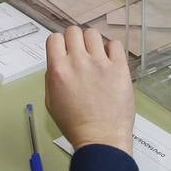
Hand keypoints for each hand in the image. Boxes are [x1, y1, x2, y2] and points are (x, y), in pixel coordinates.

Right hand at [45, 26, 133, 154]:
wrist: (101, 138)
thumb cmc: (74, 125)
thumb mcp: (51, 102)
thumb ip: (51, 78)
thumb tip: (58, 62)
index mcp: (58, 70)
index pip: (54, 38)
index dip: (59, 44)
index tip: (64, 52)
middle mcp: (78, 61)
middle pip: (74, 31)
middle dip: (75, 41)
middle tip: (80, 54)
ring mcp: (100, 63)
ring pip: (93, 33)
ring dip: (92, 43)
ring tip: (96, 57)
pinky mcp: (119, 67)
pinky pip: (115, 44)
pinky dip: (112, 50)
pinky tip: (110, 61)